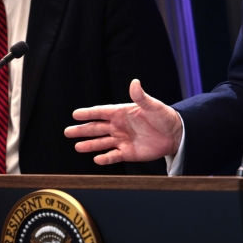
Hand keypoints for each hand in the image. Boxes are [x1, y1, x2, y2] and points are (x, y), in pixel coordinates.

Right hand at [64, 79, 182, 164]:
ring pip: (102, 142)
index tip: (75, 114)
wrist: (175, 134)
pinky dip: (105, 158)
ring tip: (77, 146)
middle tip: (67, 131)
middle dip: (82, 130)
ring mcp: (122, 140)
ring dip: (90, 145)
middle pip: (97, 128)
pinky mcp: (128, 152)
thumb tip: (134, 82)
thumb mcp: (153, 106)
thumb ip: (141, 97)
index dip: (89, 113)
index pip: (102, 112)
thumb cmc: (164, 117)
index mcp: (122, 112)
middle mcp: (119, 126)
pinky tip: (96, 159)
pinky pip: (113, 156)